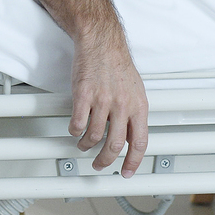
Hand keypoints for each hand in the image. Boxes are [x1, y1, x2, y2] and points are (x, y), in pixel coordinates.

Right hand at [69, 36, 149, 175]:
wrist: (102, 42)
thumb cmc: (118, 65)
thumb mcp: (136, 91)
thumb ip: (134, 114)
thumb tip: (130, 136)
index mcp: (138, 106)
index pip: (139, 142)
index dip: (134, 161)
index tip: (126, 172)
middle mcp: (122, 105)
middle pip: (114, 145)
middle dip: (106, 161)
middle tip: (100, 164)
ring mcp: (102, 100)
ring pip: (94, 136)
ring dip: (87, 146)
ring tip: (84, 145)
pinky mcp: (84, 95)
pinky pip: (78, 123)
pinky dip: (75, 131)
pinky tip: (75, 130)